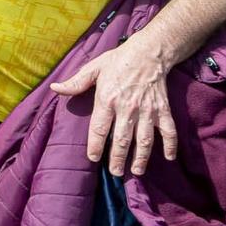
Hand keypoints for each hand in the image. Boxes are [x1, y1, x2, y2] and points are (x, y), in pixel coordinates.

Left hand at [49, 35, 177, 175]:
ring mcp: (147, 111)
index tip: (93, 158)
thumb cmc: (118, 61)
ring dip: (141, 158)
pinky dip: (170, 145)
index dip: (95, 146)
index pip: (99, 129)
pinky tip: (168, 158)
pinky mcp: (163, 110)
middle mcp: (127, 109)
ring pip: (144, 140)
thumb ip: (75, 82)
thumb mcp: (93, 68)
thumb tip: (55, 88)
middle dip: (118, 159)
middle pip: (121, 140)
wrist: (148, 53)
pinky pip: (168, 131)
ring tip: (136, 171)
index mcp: (107, 100)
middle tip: (115, 173)